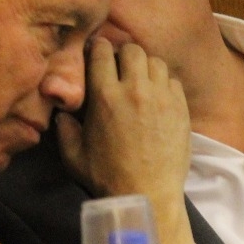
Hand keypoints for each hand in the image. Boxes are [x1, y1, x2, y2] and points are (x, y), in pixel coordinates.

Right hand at [57, 39, 195, 243]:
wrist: (148, 194)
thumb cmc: (107, 177)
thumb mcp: (73, 155)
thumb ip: (64, 128)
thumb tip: (63, 111)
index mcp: (105, 96)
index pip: (101, 51)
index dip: (97, 49)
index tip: (96, 55)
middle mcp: (134, 89)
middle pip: (132, 50)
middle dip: (123, 55)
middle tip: (120, 68)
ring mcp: (161, 96)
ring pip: (155, 61)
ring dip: (145, 67)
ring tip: (140, 82)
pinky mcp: (180, 107)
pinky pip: (172, 80)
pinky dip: (163, 83)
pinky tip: (157, 98)